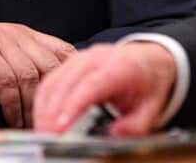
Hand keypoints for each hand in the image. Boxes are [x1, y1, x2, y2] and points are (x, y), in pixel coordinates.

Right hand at [0, 23, 75, 127]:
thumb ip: (20, 70)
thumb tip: (47, 100)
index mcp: (23, 35)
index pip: (63, 53)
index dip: (72, 81)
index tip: (72, 107)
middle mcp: (15, 33)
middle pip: (52, 66)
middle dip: (54, 99)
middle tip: (52, 125)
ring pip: (31, 75)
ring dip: (33, 107)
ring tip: (31, 128)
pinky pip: (6, 79)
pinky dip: (12, 104)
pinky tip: (10, 119)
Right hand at [33, 42, 176, 134]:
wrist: (149, 60)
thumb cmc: (148, 84)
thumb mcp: (151, 108)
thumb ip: (135, 125)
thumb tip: (114, 135)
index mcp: (120, 67)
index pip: (91, 85)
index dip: (73, 106)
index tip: (60, 127)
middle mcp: (97, 58)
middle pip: (66, 83)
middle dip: (52, 113)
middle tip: (48, 137)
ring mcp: (81, 58)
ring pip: (53, 81)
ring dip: (44, 109)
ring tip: (44, 133)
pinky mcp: (70, 64)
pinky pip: (50, 81)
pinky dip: (43, 102)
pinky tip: (44, 120)